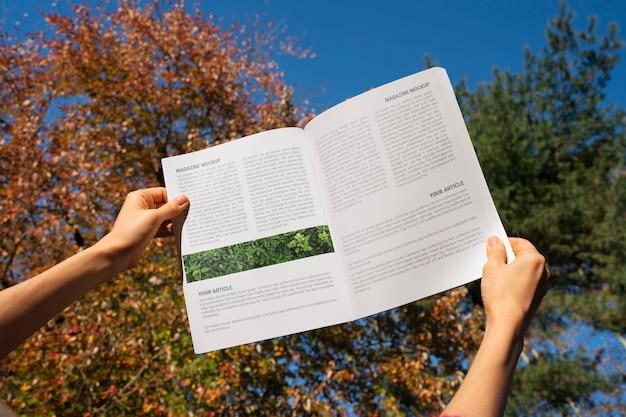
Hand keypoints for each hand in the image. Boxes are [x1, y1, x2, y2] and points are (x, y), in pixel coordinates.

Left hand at [98, 187, 189, 270]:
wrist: (117, 254)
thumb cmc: (132, 232)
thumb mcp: (154, 217)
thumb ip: (171, 208)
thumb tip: (184, 198)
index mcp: (140, 197)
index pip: (163, 192)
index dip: (175, 197)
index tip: (189, 203)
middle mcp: (141, 206)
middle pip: (165, 204)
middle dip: (176, 210)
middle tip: (191, 213)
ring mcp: (144, 219)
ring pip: (164, 217)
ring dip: (174, 221)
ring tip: (187, 224)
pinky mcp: (147, 231)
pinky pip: (162, 227)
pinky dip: (170, 229)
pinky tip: (180, 232)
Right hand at [441, 238, 548, 416]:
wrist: (508, 325)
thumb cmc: (500, 294)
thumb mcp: (492, 267)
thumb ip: (494, 251)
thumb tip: (495, 241)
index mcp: (535, 259)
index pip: (519, 242)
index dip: (504, 243)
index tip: (491, 248)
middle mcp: (543, 270)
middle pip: (523, 255)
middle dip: (507, 257)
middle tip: (490, 262)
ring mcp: (542, 285)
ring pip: (524, 269)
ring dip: (510, 270)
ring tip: (494, 277)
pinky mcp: (537, 296)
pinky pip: (525, 282)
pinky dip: (514, 281)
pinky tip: (501, 289)